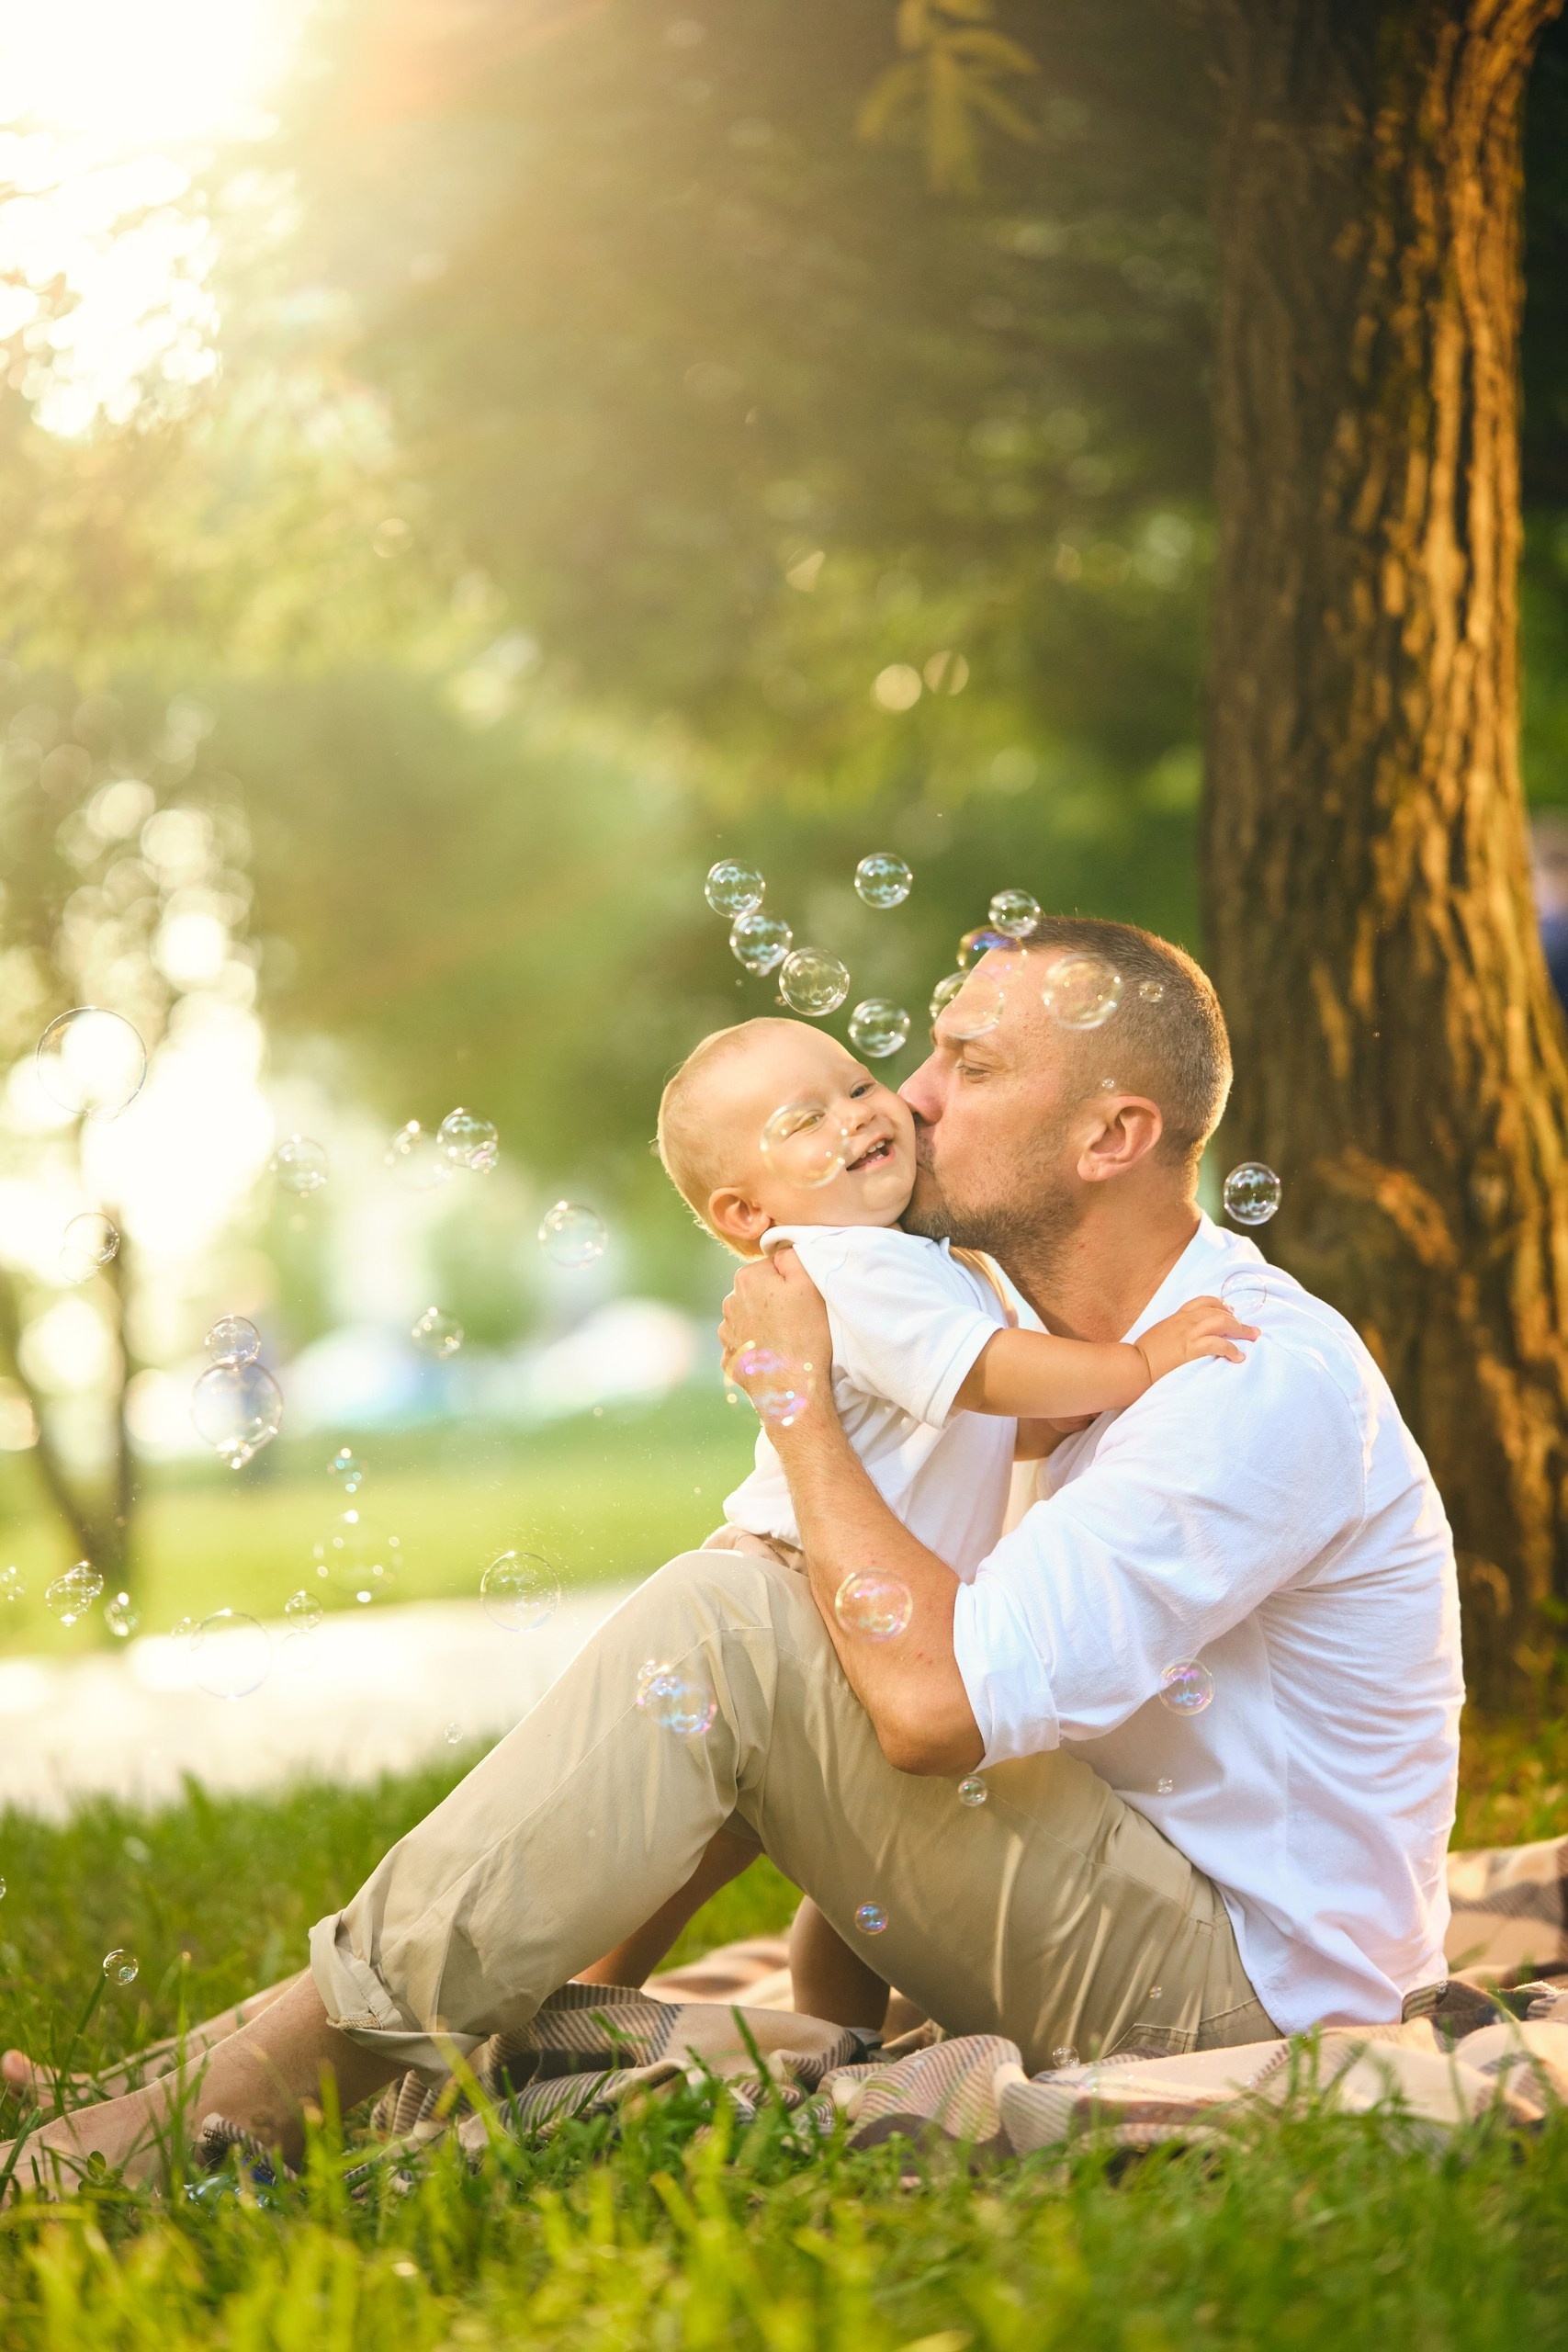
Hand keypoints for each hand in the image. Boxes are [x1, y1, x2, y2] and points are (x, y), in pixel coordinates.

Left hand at [718, 1247, 833, 1414]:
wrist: (792, 1388)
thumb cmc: (807, 1333)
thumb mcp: (810, 1282)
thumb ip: (791, 1255)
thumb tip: (779, 1249)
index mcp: (747, 1279)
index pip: (772, 1267)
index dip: (791, 1281)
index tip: (804, 1298)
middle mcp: (730, 1303)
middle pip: (759, 1292)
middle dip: (776, 1300)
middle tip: (800, 1319)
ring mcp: (727, 1333)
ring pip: (750, 1317)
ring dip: (765, 1323)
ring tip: (788, 1339)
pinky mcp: (730, 1358)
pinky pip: (746, 1344)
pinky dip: (758, 1348)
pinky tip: (775, 1356)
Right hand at [1138, 1295, 1254, 1384]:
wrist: (1133, 1365)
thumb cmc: (1141, 1356)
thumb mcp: (1158, 1336)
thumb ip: (1172, 1333)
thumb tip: (1181, 1341)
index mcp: (1177, 1317)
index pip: (1202, 1303)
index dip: (1219, 1305)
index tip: (1230, 1311)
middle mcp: (1185, 1321)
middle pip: (1218, 1312)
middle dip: (1237, 1320)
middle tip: (1250, 1329)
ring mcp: (1189, 1334)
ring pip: (1222, 1322)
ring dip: (1241, 1330)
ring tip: (1252, 1337)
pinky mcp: (1192, 1349)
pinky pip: (1219, 1344)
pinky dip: (1232, 1349)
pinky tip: (1239, 1356)